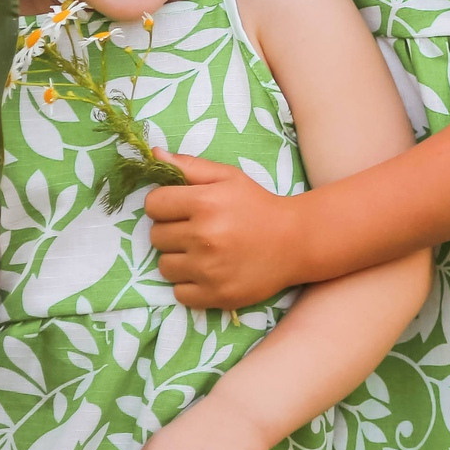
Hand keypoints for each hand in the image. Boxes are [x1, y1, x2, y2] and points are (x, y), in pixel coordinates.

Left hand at [144, 153, 306, 308]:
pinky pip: (179, 293)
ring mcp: (209, 270)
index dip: (164, 204)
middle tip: (196, 229)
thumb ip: (189, 165)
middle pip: (156, 236)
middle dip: (172, 231)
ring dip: (178, 259)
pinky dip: (190, 284)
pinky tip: (209, 272)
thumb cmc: (257, 205)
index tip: (181, 208)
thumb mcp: (228, 177)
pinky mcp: (216, 295)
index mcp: (204, 203)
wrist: (295, 241)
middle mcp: (203, 237)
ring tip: (202, 252)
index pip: (153, 205)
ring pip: (164, 266)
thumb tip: (153, 154)